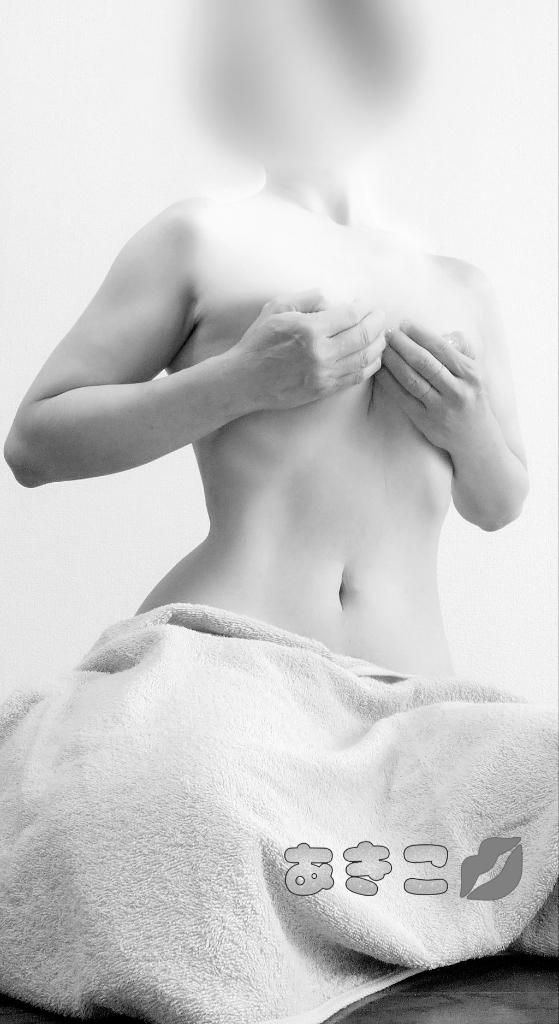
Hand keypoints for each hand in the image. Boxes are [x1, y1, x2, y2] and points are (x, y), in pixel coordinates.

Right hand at [230, 290, 385, 411]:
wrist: (244, 380)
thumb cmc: (259, 341)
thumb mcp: (277, 307)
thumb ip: (308, 298)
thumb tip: (334, 300)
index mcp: (309, 329)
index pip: (351, 315)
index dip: (365, 307)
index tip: (367, 304)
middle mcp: (320, 353)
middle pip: (364, 336)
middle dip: (377, 323)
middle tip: (380, 316)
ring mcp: (324, 374)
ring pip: (365, 358)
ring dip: (378, 344)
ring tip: (379, 334)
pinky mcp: (324, 390)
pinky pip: (357, 377)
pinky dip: (371, 365)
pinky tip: (373, 356)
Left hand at [377, 321, 488, 453]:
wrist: (475, 437)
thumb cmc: (471, 397)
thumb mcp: (476, 372)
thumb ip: (462, 349)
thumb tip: (440, 332)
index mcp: (470, 373)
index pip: (441, 348)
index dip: (420, 334)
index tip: (404, 324)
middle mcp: (456, 390)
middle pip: (424, 363)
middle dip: (403, 345)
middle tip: (388, 333)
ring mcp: (440, 408)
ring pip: (411, 380)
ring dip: (393, 362)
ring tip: (381, 349)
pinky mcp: (425, 421)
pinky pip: (403, 398)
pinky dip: (389, 383)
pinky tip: (380, 371)